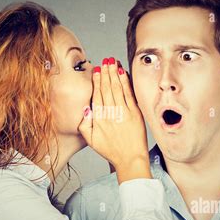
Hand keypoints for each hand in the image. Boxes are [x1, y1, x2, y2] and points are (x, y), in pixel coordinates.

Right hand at [78, 57, 150, 183]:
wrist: (130, 159)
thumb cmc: (110, 150)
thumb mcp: (91, 140)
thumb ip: (84, 124)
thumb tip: (85, 108)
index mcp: (99, 119)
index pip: (97, 95)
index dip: (97, 80)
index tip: (97, 70)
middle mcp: (110, 114)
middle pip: (106, 88)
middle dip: (106, 72)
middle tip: (105, 60)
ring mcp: (123, 113)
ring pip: (117, 88)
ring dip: (114, 74)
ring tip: (113, 62)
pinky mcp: (135, 114)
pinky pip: (129, 94)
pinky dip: (126, 82)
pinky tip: (123, 73)